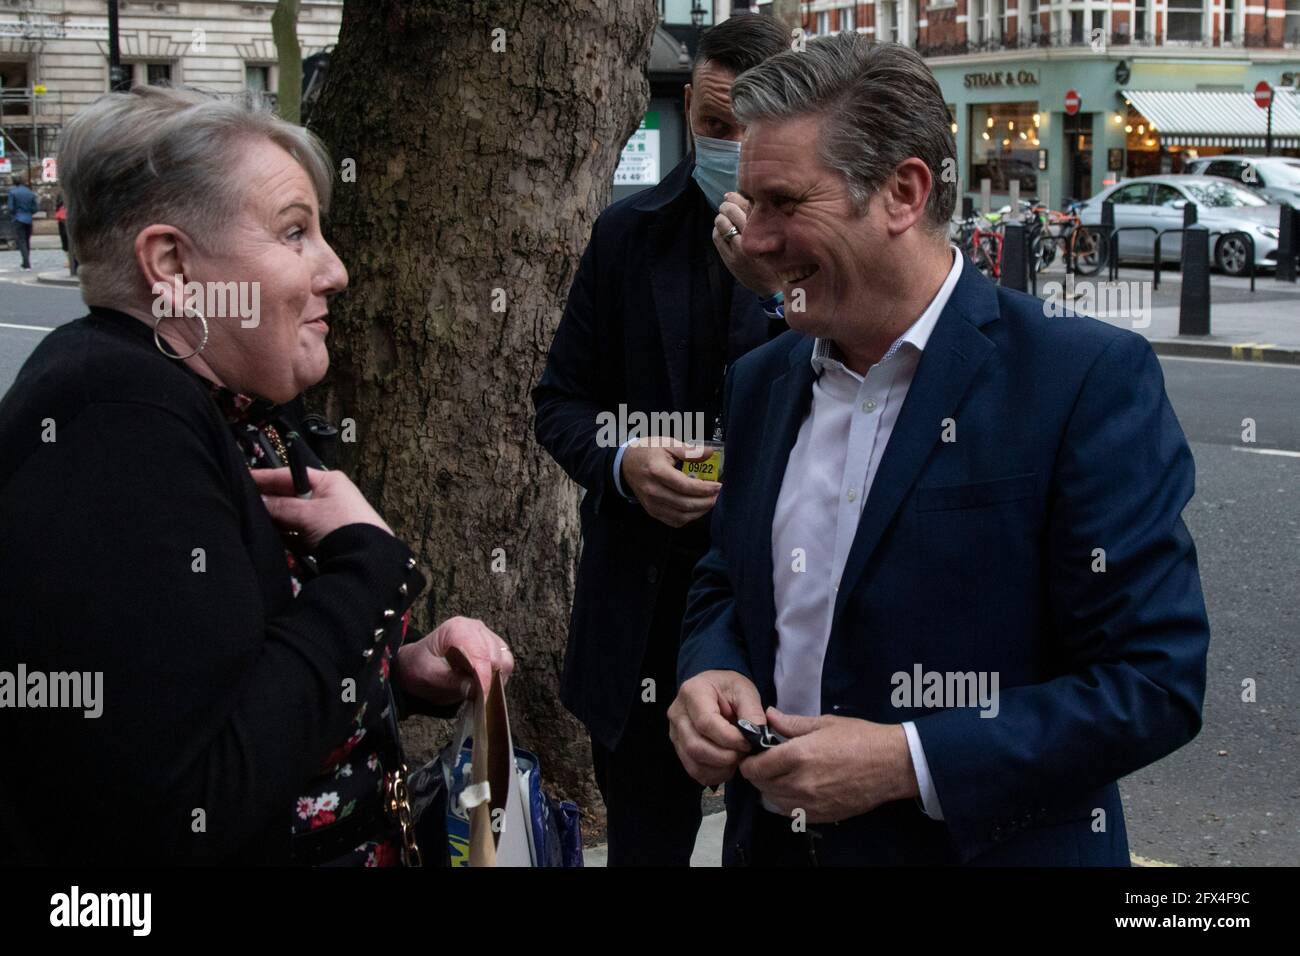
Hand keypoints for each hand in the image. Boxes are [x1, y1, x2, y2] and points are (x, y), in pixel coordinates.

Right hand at [251, 467, 391, 549]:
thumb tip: (258, 501)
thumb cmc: (338, 526)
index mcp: (328, 481)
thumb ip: (279, 506)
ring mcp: (328, 517)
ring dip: (277, 520)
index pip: (289, 475)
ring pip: (294, 515)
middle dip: (270, 501)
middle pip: (290, 495)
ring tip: (254, 521)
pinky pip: (300, 532)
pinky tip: (274, 538)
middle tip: (244, 503)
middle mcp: (329, 495)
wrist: (366, 559)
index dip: (266, 478)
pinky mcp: (326, 537)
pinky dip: (288, 535)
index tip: (242, 478)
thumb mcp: (306, 513)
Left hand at [396, 616, 513, 706]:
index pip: (480, 654)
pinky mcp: (494, 647)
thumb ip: (450, 681)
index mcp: (458, 629)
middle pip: (495, 657)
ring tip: (478, 690)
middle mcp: (476, 628)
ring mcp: (487, 636)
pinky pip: (505, 663)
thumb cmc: (422, 666)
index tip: (482, 697)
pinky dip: (498, 677)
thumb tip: (474, 689)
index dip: (483, 678)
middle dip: (488, 679)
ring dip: (494, 679)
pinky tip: (483, 684)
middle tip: (475, 697)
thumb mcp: (428, 675)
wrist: (419, 663)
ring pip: (504, 660)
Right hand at [620, 438, 720, 527]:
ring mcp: (651, 503)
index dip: (704, 488)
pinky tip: (697, 509)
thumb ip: (690, 450)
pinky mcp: (652, 511)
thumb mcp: (668, 444)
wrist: (626, 464)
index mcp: (657, 471)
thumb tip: (710, 453)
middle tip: (718, 495)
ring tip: (710, 502)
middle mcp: (653, 490)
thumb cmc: (648, 452)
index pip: (685, 486)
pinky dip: (689, 518)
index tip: (718, 485)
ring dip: (699, 511)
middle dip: (706, 501)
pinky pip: (674, 521)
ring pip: (681, 516)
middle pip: (684, 503)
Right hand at [668, 670, 764, 786]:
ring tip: (737, 759)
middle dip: (725, 756)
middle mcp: (678, 714)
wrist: (715, 689)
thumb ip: (752, 712)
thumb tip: (757, 736)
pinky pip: (693, 770)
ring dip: (720, 768)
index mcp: (692, 692)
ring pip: (693, 762)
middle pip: (695, 746)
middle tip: (744, 753)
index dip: (729, 738)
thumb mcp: (745, 691)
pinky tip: (727, 765)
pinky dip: (713, 774)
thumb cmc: (728, 688)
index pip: (706, 723)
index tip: (748, 742)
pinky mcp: (679, 748)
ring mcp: (675, 732)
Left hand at [713, 191, 781, 298]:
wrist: (775, 287)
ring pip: (721, 223)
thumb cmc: (779, 258)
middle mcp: (751, 238)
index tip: (734, 194)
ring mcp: (738, 250)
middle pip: (731, 210)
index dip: (737, 196)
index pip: (747, 204)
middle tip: (727, 204)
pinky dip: (717, 230)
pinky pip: (717, 238)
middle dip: (727, 204)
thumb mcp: (778, 236)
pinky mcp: (730, 260)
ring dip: (721, 217)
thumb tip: (748, 198)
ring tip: (724, 217)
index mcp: (766, 229)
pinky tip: (722, 231)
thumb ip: (765, 219)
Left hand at [739, 707, 918, 823]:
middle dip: (758, 774)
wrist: (891, 765)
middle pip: (761, 785)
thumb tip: (769, 715)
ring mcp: (810, 803)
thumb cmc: (859, 738)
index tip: (753, 754)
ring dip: (770, 789)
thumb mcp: (824, 723)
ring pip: (773, 801)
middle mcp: (800, 783)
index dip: (749, 761)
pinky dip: (785, 802)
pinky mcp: (821, 815)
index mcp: (798, 756)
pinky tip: (793, 789)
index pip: (756, 767)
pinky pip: (790, 813)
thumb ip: (791, 723)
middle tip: (765, 762)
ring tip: (779, 775)